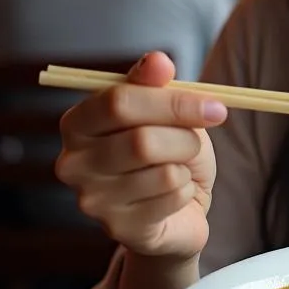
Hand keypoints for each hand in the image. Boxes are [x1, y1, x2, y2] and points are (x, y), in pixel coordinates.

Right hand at [56, 52, 227, 259]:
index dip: (173, 101)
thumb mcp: (165, 111)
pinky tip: (173, 194)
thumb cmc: (168, 152)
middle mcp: (73, 162)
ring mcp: (91, 199)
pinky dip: (186, 189)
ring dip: (187, 165)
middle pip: (142, 140)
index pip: (119, 102)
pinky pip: (171, 197)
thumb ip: (155, 84)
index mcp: (79, 122)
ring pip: (162, 170)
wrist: (178, 207)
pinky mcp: (117, 227)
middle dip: (186, 137)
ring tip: (179, 168)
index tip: (214, 106)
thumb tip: (157, 61)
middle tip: (198, 140)